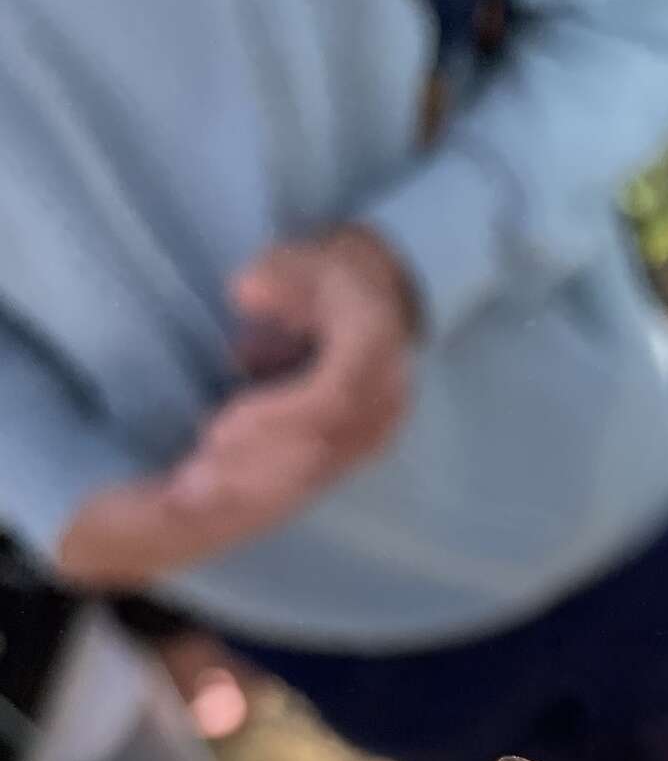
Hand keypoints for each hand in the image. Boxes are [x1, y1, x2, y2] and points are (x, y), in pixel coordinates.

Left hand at [56, 228, 415, 588]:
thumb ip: (275, 277)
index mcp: (374, 346)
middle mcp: (385, 397)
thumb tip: (248, 294)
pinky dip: (263, 489)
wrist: (379, 296)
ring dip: (253, 489)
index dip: (275, 420)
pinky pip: (312, 477)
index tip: (216, 430)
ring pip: (315, 472)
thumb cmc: (326, 276)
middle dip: (252, 471)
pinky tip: (215, 500)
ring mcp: (377, 429)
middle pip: (319, 450)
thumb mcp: (297, 260)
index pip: (330, 400)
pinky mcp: (360, 450)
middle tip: (187, 486)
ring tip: (191, 498)